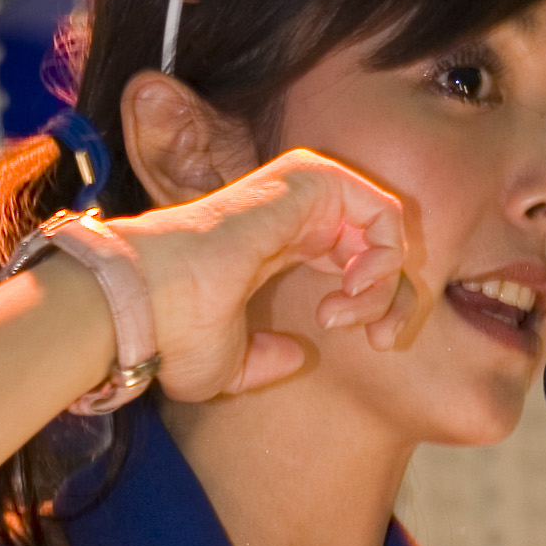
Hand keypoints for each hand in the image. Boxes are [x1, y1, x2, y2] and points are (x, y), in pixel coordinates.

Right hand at [128, 148, 411, 399]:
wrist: (151, 307)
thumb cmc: (176, 336)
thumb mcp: (233, 365)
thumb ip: (269, 359)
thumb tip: (297, 357)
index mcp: (277, 246)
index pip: (355, 261)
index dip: (378, 306)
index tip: (366, 344)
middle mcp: (293, 214)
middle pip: (380, 244)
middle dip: (395, 299)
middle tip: (376, 340)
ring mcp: (301, 192)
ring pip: (386, 226)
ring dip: (385, 282)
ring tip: (348, 313)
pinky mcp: (309, 180)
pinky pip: (383, 211)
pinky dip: (384, 256)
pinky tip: (352, 287)